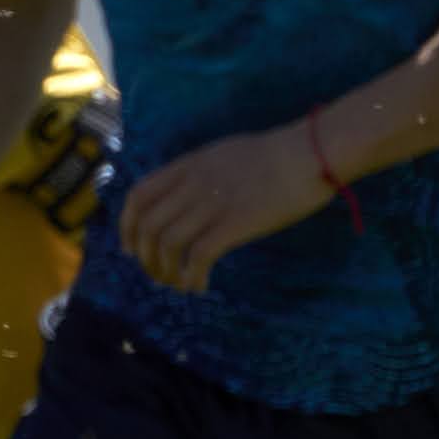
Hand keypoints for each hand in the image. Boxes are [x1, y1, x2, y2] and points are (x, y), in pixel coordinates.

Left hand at [116, 122, 330, 295]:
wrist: (311, 152)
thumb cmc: (276, 153)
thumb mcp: (223, 155)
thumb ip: (199, 175)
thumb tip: (186, 198)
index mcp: (187, 166)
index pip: (138, 197)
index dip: (127, 227)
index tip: (131, 248)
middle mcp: (191, 185)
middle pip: (148, 227)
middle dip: (146, 257)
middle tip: (157, 274)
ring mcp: (212, 204)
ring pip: (167, 244)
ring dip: (166, 271)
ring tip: (179, 284)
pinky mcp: (235, 224)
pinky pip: (198, 256)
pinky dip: (191, 276)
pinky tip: (199, 285)